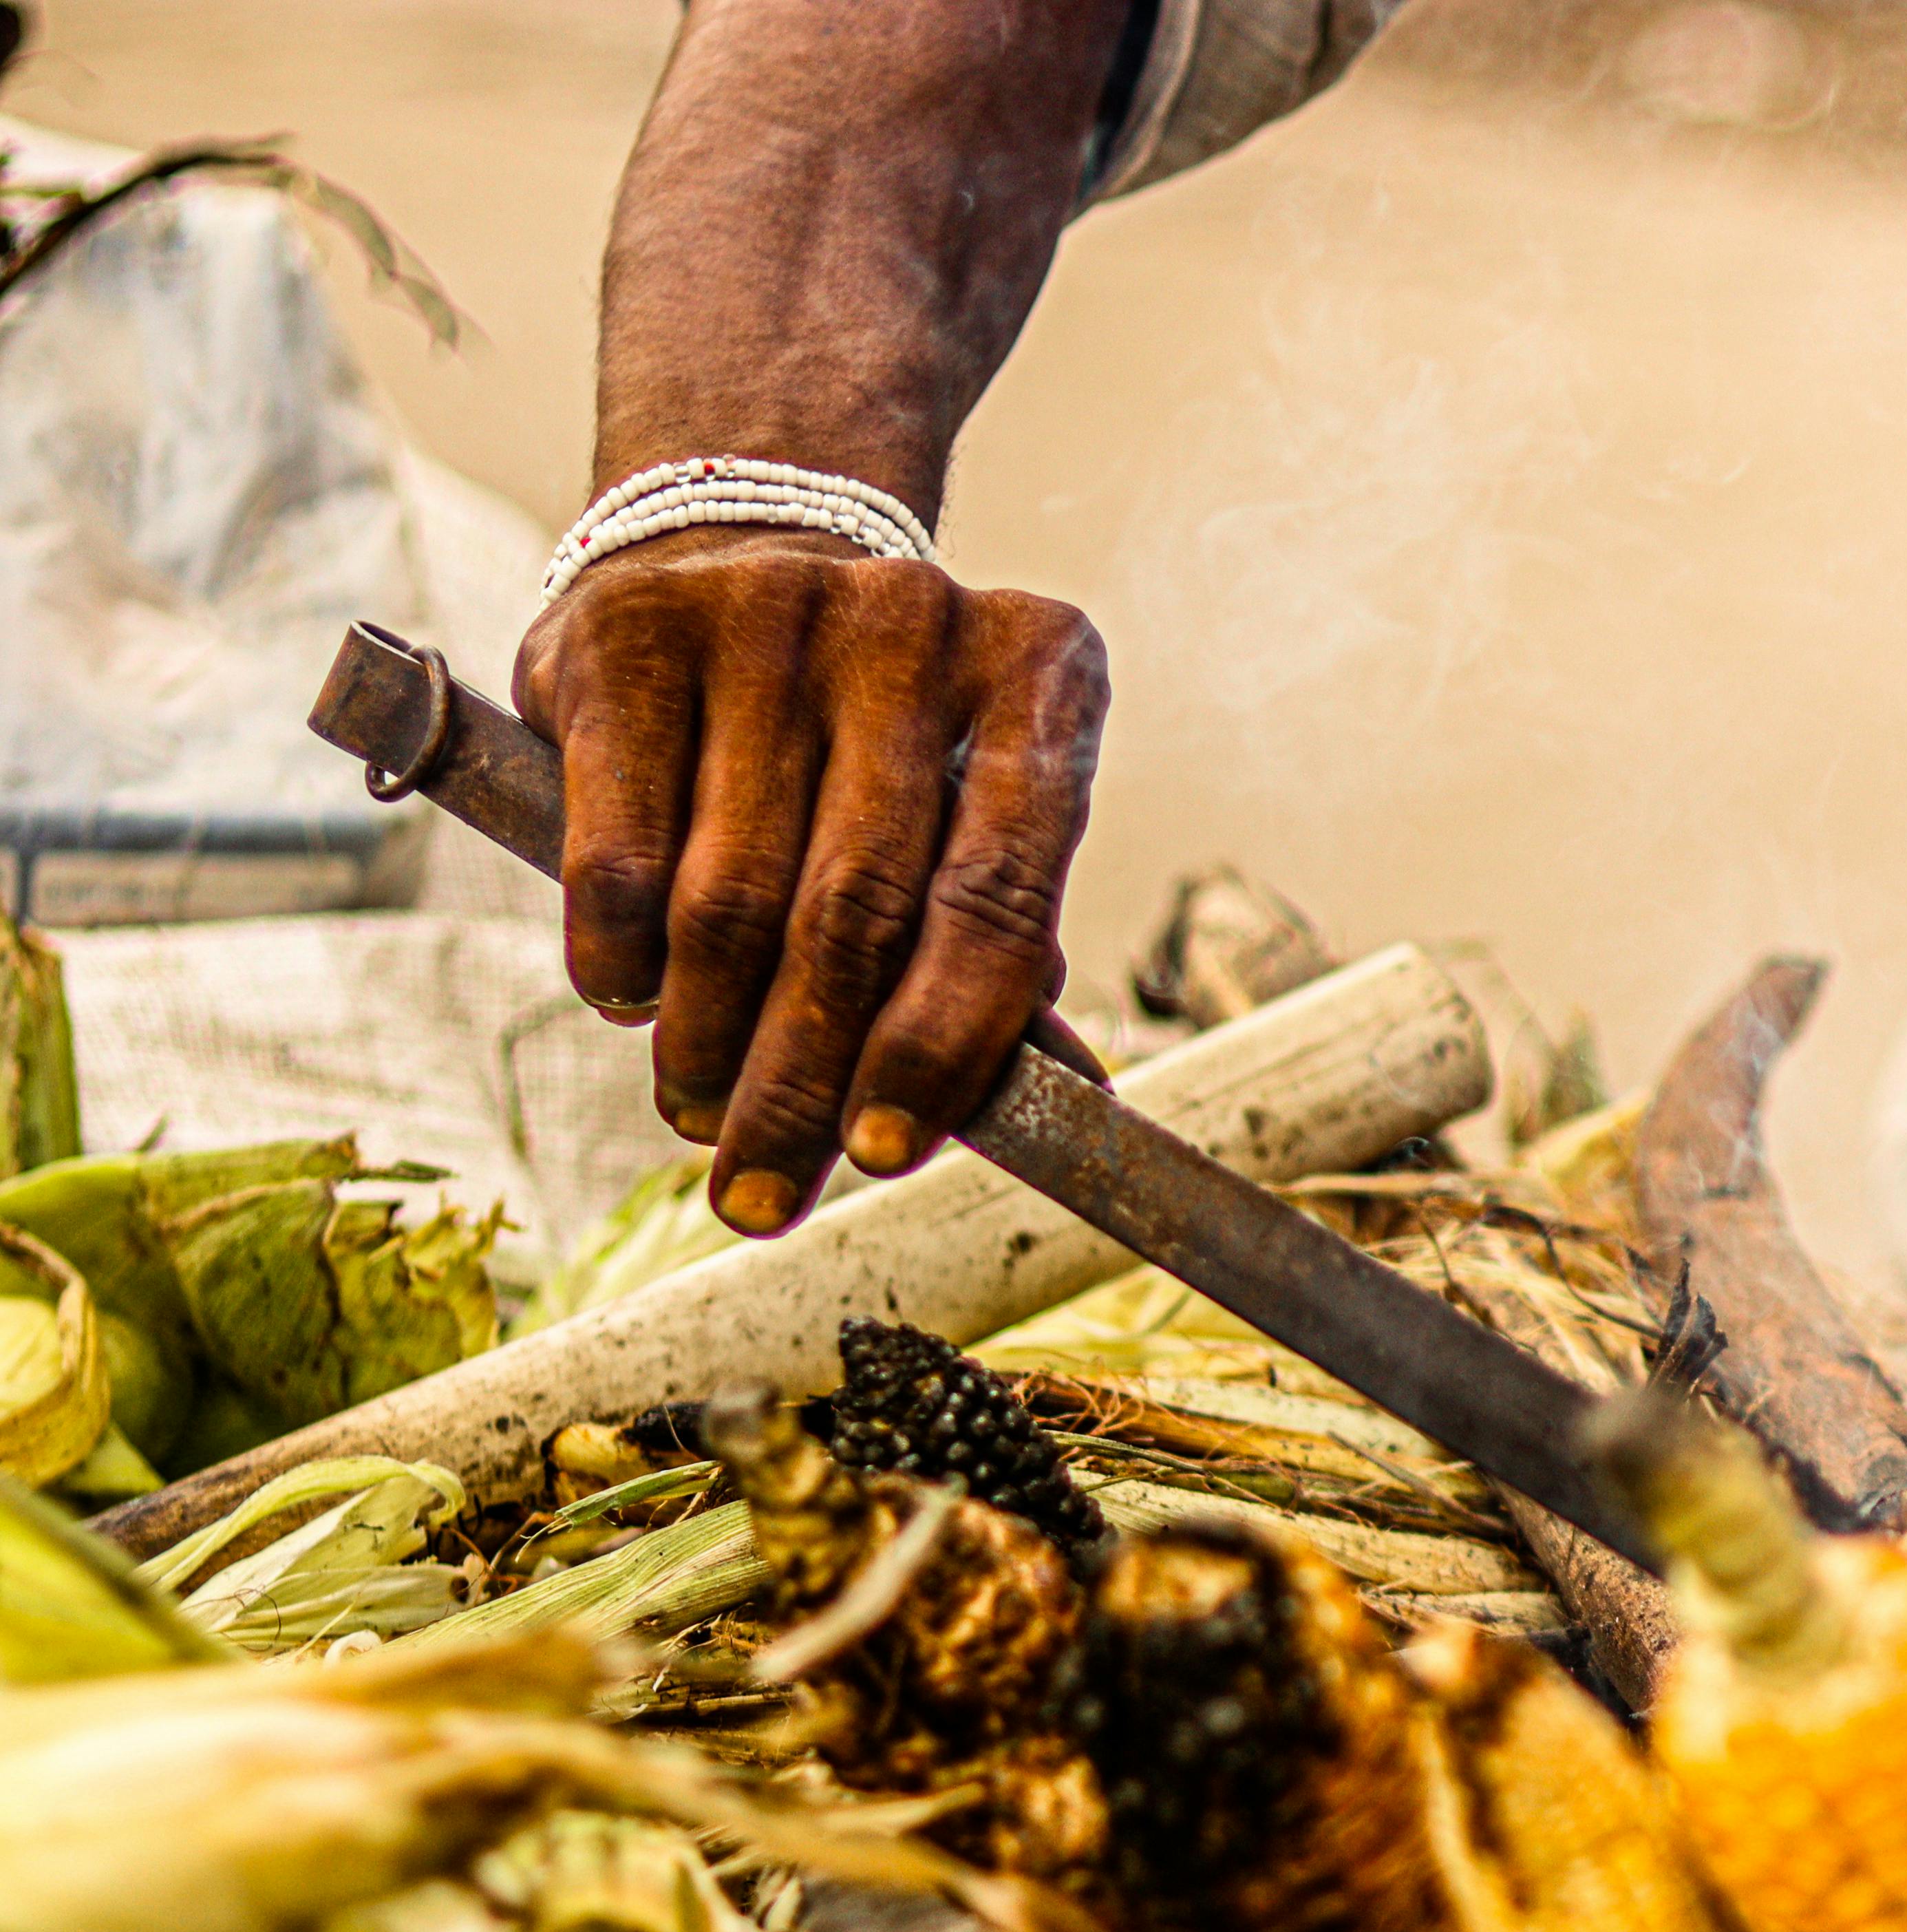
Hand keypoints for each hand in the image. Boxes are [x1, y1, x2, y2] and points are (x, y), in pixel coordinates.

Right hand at [515, 527, 1107, 1232]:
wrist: (731, 552)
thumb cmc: (880, 737)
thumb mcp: (966, 805)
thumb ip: (1006, 942)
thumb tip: (1072, 1107)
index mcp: (1044, 674)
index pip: (999, 897)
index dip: (942, 1046)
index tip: (884, 1158)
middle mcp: (917, 625)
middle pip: (853, 914)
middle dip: (804, 1081)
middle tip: (765, 1191)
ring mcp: (773, 613)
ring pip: (732, 898)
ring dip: (707, 1042)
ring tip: (697, 1114)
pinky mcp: (634, 632)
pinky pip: (622, 847)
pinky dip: (620, 957)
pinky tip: (627, 1006)